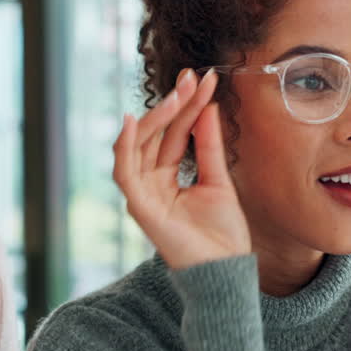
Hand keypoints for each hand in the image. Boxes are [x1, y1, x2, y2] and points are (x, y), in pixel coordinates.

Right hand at [113, 69, 250, 270]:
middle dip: (173, 104)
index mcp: (166, 177)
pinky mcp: (139, 207)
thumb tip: (207, 107)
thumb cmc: (222, 234)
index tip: (205, 80)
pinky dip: (124, 146)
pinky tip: (131, 121)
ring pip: (137, 146)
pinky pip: (124, 172)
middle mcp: (150, 183)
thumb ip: (208, 146)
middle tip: (191, 79)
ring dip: (155, 117)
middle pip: (156, 135)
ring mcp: (142, 194)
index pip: (174, 133)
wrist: (226, 271)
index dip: (188, 106)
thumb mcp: (219, 180)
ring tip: (177, 94)